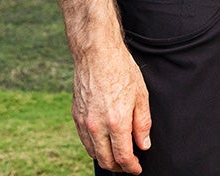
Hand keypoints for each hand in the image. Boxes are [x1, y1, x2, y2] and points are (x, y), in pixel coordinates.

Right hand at [71, 45, 151, 173]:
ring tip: (118, 156)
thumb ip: (142, 123)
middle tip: (129, 165)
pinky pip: (84, 140)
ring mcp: (84, 122)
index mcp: (116, 122)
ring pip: (93, 152)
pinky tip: (104, 143)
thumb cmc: (122, 70)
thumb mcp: (141, 95)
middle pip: (106, 160)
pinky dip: (95, 147)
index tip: (137, 169)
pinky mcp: (76, 116)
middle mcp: (97, 126)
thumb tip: (143, 145)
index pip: (123, 156)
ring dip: (106, 158)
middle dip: (119, 167)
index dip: (131, 167)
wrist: (96, 54)